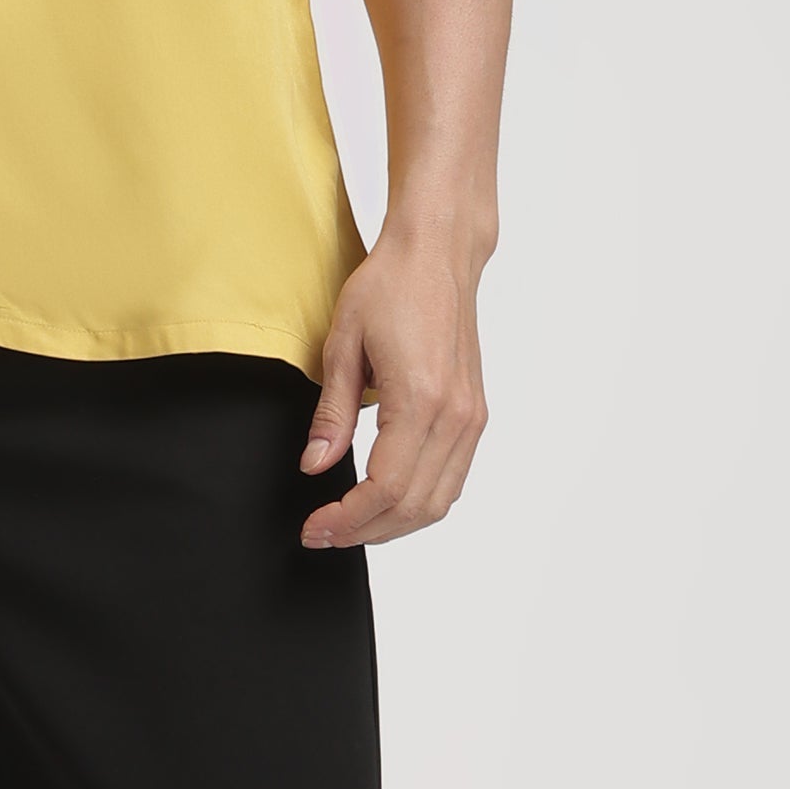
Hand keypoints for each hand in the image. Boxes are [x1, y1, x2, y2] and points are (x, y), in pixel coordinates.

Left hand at [297, 221, 490, 548]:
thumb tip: (315, 467)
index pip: (385, 488)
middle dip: (365, 531)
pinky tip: (385, 500)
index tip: (314, 527)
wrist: (438, 254)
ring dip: (394, 524)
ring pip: (439, 501)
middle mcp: (455, 415)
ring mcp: (471, 417)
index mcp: (421, 400)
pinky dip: (419, 502)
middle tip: (323, 534)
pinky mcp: (474, 413)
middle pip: (414, 506)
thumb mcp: (342, 345)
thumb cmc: (389, 286)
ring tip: (350, 524)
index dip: (347, 519)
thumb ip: (332, 414)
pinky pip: (452, 479)